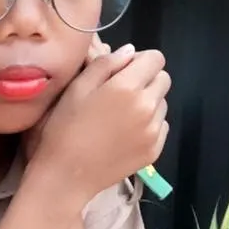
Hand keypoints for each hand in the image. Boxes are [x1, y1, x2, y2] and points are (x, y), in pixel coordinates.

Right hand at [25, 44, 169, 203]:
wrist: (66, 176)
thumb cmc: (64, 129)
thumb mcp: (76, 89)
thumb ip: (105, 64)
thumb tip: (129, 52)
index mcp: (128, 87)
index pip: (156, 58)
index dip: (139, 61)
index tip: (121, 72)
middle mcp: (148, 106)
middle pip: (163, 79)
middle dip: (146, 80)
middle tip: (120, 94)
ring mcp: (154, 131)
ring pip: (162, 103)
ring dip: (147, 103)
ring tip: (120, 117)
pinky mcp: (155, 150)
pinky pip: (161, 126)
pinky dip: (148, 125)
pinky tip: (124, 134)